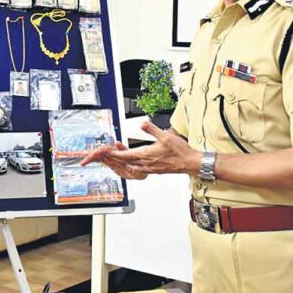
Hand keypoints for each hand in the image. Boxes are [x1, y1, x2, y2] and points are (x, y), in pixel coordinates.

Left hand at [81, 121, 200, 177]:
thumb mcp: (165, 135)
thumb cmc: (179, 152)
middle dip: (112, 158)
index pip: (123, 155)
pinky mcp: (153, 169)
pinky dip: (130, 163)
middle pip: (123, 162)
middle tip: (103, 155)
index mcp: (145, 155)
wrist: (190, 162)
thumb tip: (142, 123)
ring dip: (121, 161)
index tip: (103, 153)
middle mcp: (144, 163)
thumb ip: (152, 129)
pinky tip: (130, 160)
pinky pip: (136, 168)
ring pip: (129, 166)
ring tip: (114, 156)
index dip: (112, 154)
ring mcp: (148, 168)